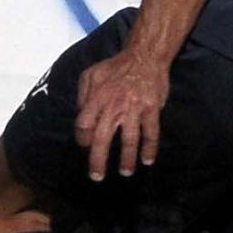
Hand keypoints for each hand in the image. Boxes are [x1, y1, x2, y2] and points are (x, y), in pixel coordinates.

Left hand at [74, 48, 169, 181]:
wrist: (145, 56)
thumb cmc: (116, 67)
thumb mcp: (91, 74)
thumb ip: (83, 95)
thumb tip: (81, 116)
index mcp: (97, 97)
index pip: (84, 124)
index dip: (82, 139)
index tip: (86, 146)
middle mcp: (114, 105)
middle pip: (102, 138)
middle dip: (98, 160)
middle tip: (97, 176)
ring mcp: (134, 108)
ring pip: (129, 139)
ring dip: (127, 159)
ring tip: (126, 172)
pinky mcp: (152, 108)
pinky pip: (151, 132)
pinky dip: (150, 148)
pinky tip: (148, 159)